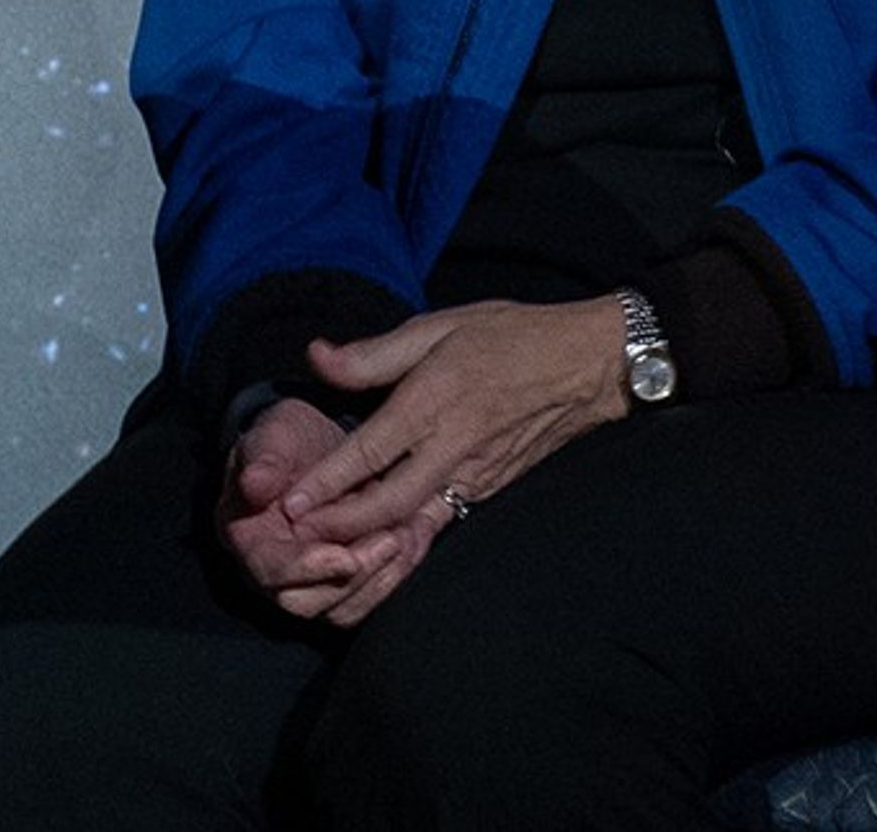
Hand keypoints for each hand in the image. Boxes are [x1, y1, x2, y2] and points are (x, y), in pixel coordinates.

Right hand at [218, 394, 429, 626]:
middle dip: (352, 580)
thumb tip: (254, 484)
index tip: (345, 557)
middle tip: (389, 542)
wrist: (313, 445)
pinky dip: (394, 575)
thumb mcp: (272, 436)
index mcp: (247, 537)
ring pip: (343, 608)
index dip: (307, 568)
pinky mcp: (341, 582)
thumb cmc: (285, 441)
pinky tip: (413, 540)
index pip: (269, 570)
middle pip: (307, 602)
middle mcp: (273, 570)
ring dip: (379, 579)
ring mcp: (308, 582)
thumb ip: (263, 460)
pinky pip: (368, 596)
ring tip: (405, 537)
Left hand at [270, 296, 630, 597]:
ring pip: (415, 521)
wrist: (587, 366)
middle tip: (297, 537)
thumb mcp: (437, 327)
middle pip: (388, 503)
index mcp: (433, 401)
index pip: (369, 452)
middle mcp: (453, 447)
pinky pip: (441, 520)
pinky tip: (377, 544)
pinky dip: (407, 537)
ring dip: (369, 539)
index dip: (326, 482)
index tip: (290, 503)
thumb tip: (318, 357)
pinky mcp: (490, 488)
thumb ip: (374, 352)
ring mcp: (475, 475)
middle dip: (339, 526)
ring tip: (326, 548)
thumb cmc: (509, 337)